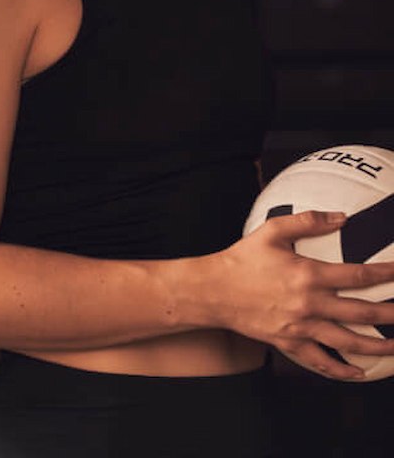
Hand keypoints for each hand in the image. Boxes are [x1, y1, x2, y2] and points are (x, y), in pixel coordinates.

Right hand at [213, 210, 393, 379]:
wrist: (214, 290)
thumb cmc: (242, 259)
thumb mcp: (272, 231)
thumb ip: (307, 221)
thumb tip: (341, 217)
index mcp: (308, 275)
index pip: (357, 275)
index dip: (385, 274)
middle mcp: (310, 304)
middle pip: (362, 313)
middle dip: (391, 315)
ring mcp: (301, 327)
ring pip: (348, 342)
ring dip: (377, 347)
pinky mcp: (289, 343)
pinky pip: (321, 362)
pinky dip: (342, 370)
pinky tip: (359, 372)